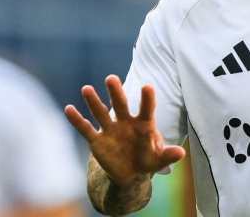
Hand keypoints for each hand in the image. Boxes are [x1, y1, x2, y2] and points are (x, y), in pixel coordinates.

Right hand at [64, 75, 184, 185]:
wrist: (130, 172)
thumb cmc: (148, 158)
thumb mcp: (159, 159)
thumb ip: (168, 155)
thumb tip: (181, 154)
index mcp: (143, 123)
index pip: (146, 108)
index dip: (147, 99)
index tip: (147, 87)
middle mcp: (125, 121)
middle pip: (120, 104)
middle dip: (115, 92)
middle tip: (111, 78)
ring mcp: (110, 129)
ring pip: (100, 112)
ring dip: (93, 101)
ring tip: (86, 89)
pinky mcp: (97, 140)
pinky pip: (86, 128)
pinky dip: (77, 120)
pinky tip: (69, 109)